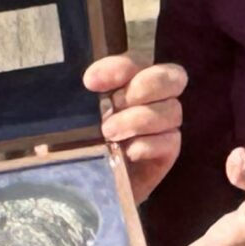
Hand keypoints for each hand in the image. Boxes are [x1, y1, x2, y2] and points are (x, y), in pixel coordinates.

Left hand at [86, 54, 185, 199]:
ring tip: (109, 134)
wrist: (86, 184)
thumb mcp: (73, 119)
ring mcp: (164, 126)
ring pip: (171, 110)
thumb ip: (79, 100)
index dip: (118, 68)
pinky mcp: (168, 153)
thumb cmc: (78, 143)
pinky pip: (171, 142)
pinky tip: (128, 153)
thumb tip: (79, 91)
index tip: (90, 83)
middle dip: (143, 87)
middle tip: (113, 105)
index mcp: (130, 80)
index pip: (136, 62)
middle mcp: (153, 98)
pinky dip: (149, 144)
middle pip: (170, 77)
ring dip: (139, 119)